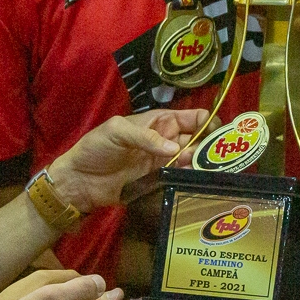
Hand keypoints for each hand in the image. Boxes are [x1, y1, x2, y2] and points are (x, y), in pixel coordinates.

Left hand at [49, 110, 209, 213]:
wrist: (80, 181)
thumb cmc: (95, 148)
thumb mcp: (117, 132)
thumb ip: (146, 137)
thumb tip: (175, 149)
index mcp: (159, 121)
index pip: (194, 117)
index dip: (209, 123)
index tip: (219, 135)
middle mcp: (167, 140)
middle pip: (199, 140)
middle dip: (211, 147)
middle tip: (219, 158)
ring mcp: (164, 163)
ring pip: (193, 161)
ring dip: (202, 164)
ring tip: (206, 170)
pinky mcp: (160, 182)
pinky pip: (181, 178)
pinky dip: (190, 179)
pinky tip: (195, 181)